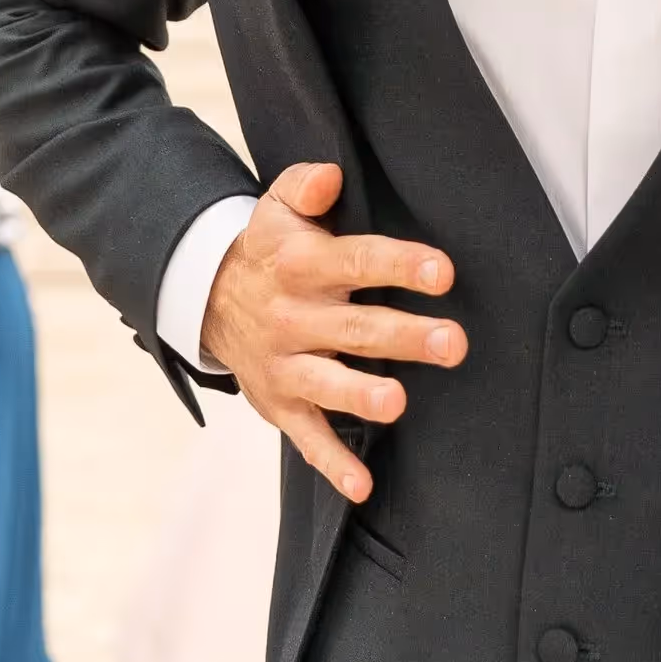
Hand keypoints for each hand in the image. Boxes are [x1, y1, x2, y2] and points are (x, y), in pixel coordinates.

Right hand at [201, 162, 465, 504]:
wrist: (207, 298)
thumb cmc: (268, 250)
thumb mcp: (276, 208)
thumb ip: (304, 187)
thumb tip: (328, 176)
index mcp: (301, 265)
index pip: (356, 261)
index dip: (399, 265)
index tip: (442, 272)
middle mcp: (292, 317)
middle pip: (355, 327)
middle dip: (404, 336)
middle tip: (453, 343)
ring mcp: (285, 364)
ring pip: (327, 383)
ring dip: (363, 395)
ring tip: (398, 402)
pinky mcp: (280, 404)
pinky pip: (307, 438)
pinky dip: (333, 464)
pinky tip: (363, 485)